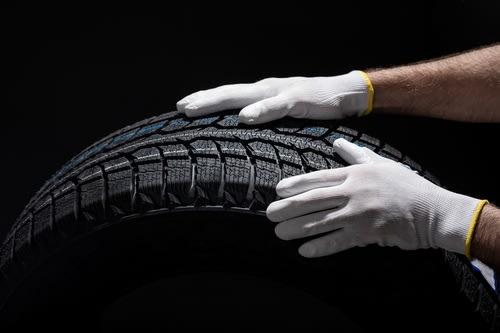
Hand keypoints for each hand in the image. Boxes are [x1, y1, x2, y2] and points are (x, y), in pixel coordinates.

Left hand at [176, 71, 372, 123]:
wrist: (342, 92)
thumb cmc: (311, 104)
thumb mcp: (282, 111)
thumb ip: (265, 116)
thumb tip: (245, 130)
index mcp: (260, 94)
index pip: (228, 96)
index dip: (205, 101)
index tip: (182, 107)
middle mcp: (265, 89)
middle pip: (228, 94)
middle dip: (203, 101)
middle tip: (181, 108)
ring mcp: (279, 92)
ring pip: (243, 96)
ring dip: (218, 102)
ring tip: (196, 109)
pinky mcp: (296, 100)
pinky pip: (275, 106)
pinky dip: (259, 110)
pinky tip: (244, 117)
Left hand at [267, 138, 485, 257]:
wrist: (433, 211)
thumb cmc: (407, 185)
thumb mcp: (381, 163)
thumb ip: (355, 155)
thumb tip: (337, 143)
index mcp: (355, 174)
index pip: (318, 178)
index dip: (296, 184)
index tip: (278, 190)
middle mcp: (353, 192)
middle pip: (313, 200)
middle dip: (288, 207)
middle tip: (270, 213)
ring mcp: (359, 214)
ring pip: (321, 222)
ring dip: (297, 228)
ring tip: (279, 232)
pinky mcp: (367, 234)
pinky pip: (338, 241)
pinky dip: (320, 247)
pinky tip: (304, 251)